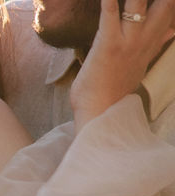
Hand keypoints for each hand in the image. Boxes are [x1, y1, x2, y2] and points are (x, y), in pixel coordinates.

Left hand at [70, 0, 174, 130]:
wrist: (101, 112)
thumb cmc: (114, 88)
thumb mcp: (141, 63)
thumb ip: (157, 44)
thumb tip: (172, 31)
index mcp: (152, 43)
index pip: (170, 12)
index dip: (171, 3)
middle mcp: (144, 40)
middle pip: (165, 5)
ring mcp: (127, 41)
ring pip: (140, 6)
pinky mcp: (108, 45)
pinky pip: (109, 17)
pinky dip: (108, 3)